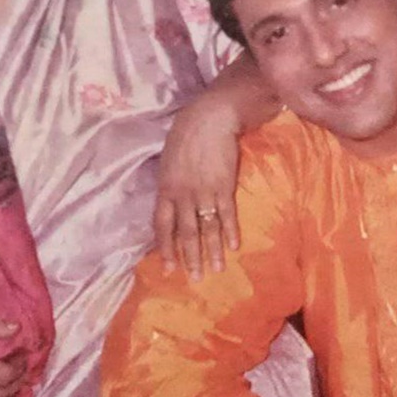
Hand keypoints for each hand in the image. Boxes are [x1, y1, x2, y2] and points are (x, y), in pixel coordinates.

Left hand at [155, 90, 242, 279]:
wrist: (210, 117)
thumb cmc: (187, 134)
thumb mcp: (169, 160)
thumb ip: (170, 183)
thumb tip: (170, 201)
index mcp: (165, 189)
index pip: (162, 226)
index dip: (166, 247)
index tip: (168, 267)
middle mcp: (182, 195)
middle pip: (185, 233)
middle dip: (190, 258)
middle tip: (194, 278)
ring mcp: (203, 192)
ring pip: (206, 228)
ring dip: (212, 251)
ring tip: (216, 270)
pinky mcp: (224, 187)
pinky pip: (227, 214)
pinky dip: (230, 231)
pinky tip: (234, 246)